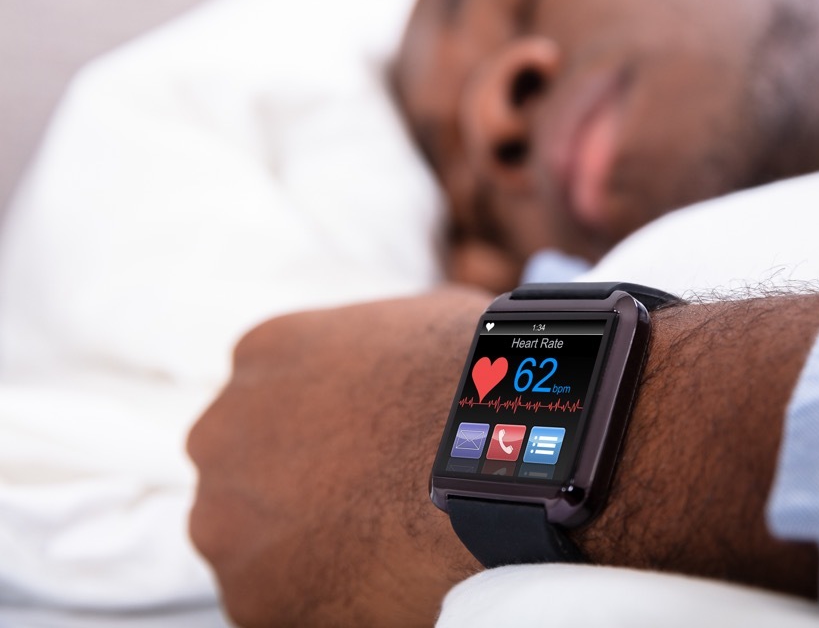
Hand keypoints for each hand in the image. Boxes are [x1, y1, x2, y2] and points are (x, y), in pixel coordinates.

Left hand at [188, 288, 491, 626]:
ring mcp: (227, 516)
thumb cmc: (475, 389)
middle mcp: (224, 432)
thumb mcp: (422, 323)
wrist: (490, 461)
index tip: (362, 448)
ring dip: (307, 543)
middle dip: (300, 484)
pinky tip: (382, 578)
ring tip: (384, 541)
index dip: (325, 428)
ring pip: (256, 539)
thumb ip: (379, 347)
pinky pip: (282, 603)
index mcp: (266, 353)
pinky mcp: (252, 595)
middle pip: (250, 466)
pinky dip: (325, 598)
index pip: (275, 397)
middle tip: (372, 498)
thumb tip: (409, 360)